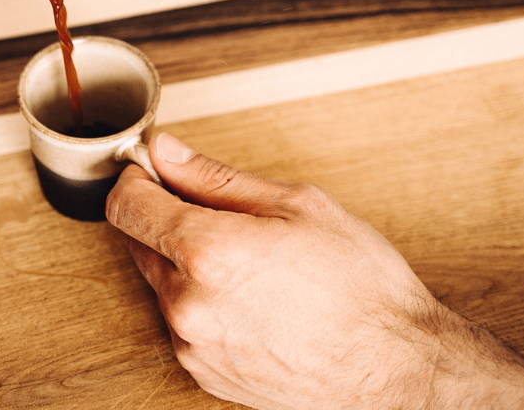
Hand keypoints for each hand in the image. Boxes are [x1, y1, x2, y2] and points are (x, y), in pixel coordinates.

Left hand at [105, 133, 523, 409]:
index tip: (151, 168)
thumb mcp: (296, 204)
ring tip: (251, 261)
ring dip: (185, 262)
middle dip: (164, 217)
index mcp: (208, 253)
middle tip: (218, 211)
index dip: (136, 176)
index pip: (125, 204)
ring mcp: (193, 345)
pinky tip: (252, 297)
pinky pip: (182, 321)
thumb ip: (214, 176)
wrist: (397, 369)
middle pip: (136, 241)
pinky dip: (201, 301)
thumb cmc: (361, 286)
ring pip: (160, 281)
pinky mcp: (203, 373)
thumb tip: (164, 151)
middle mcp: (188, 305)